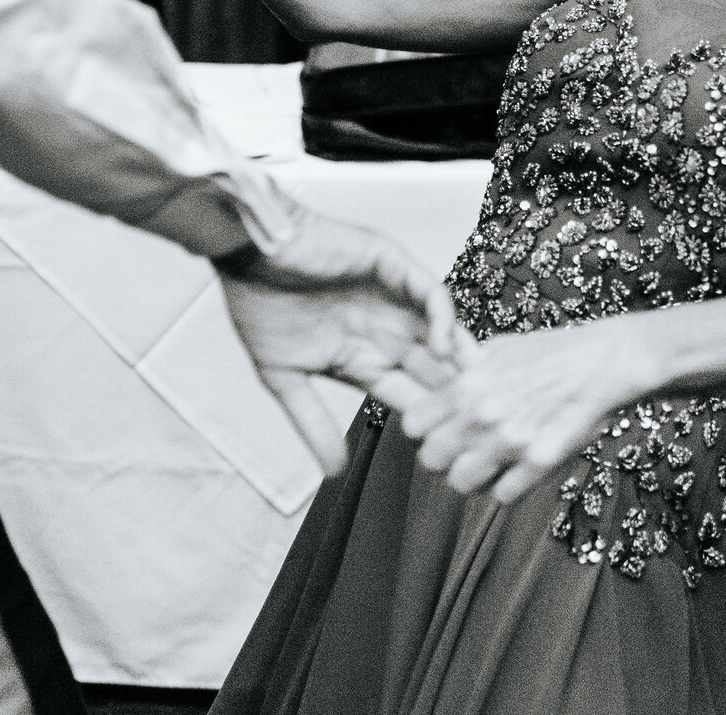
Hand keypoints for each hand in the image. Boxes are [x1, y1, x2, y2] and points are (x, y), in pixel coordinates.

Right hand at [219, 211, 462, 473]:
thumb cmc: (257, 306)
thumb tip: (333, 472)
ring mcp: (393, 298)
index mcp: (362, 357)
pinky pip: (432, 294)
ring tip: (475, 392)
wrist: (245, 252)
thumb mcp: (284, 377)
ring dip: (460, 361)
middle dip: (456, 397)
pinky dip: (442, 320)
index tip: (450, 453)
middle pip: (434, 370)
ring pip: (442, 333)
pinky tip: (442, 348)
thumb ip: (312, 423)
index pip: (408, 396)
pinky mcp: (394, 266)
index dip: (429, 423)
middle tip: (480, 427)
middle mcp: (385, 330)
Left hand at [395, 318, 650, 501]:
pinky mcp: (539, 463)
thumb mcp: (499, 349)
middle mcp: (483, 416)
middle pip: (430, 459)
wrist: (602, 363)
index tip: (438, 428)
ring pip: (461, 484)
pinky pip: (502, 495)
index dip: (423, 430)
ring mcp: (510, 442)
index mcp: (468, 385)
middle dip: (443, 457)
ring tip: (488, 465)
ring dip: (472, 477)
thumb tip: (437, 376)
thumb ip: (464, 368)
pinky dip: (506, 487)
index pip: (413, 425)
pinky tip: (516, 471)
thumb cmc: (552, 353)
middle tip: (461, 450)